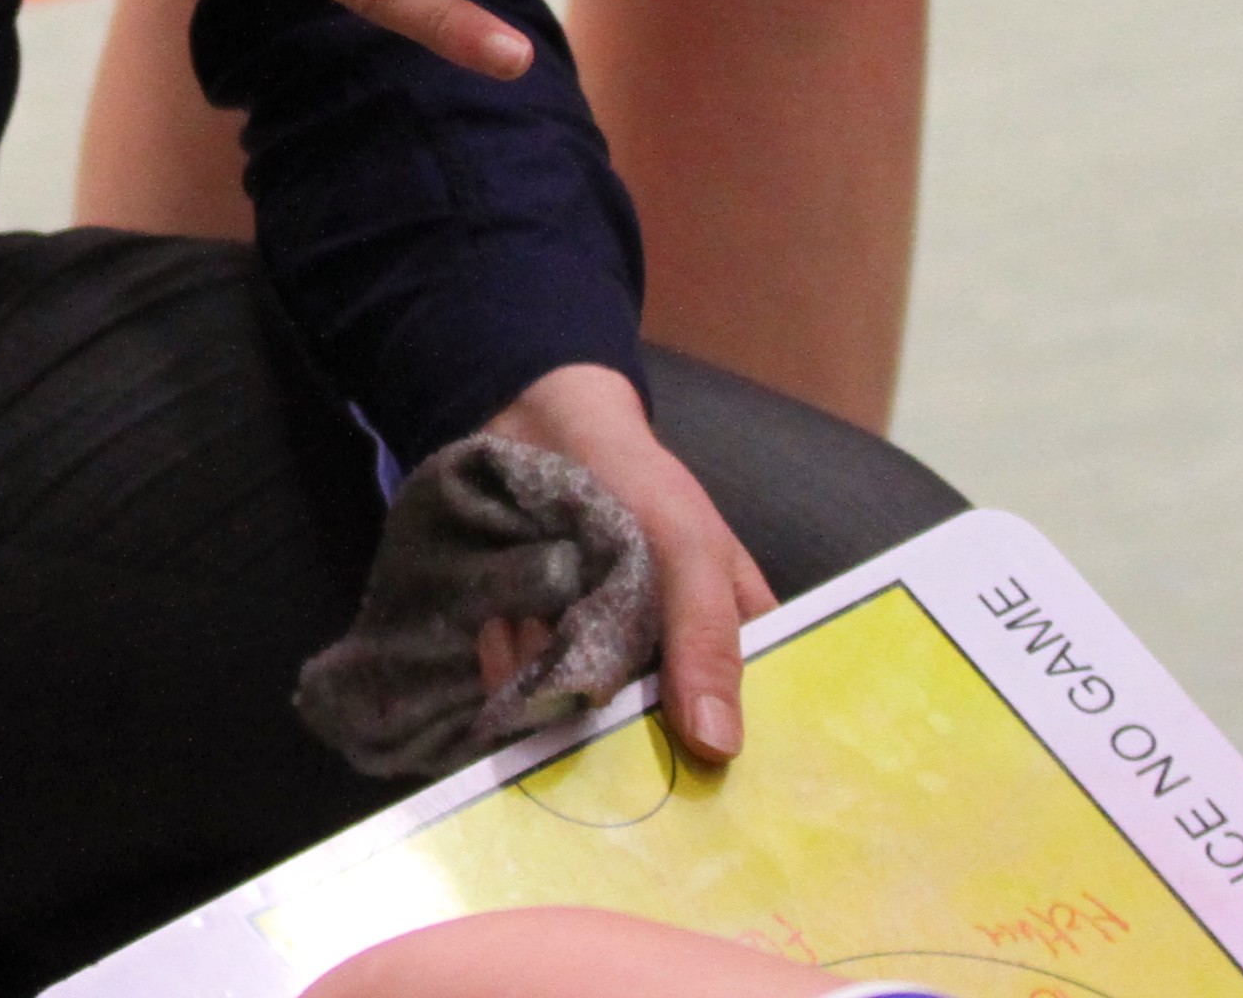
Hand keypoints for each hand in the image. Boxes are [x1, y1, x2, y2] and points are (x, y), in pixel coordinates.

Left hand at [485, 362, 773, 764]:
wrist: (537, 430)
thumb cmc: (638, 484)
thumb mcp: (688, 550)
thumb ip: (707, 640)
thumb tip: (721, 748)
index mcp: (726, 647)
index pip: (741, 734)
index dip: (726, 779)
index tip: (699, 813)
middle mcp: (667, 674)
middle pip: (656, 751)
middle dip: (619, 749)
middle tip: (590, 736)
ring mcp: (599, 673)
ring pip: (580, 730)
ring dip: (547, 690)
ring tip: (531, 631)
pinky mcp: (539, 664)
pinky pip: (523, 696)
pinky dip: (508, 666)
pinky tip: (501, 626)